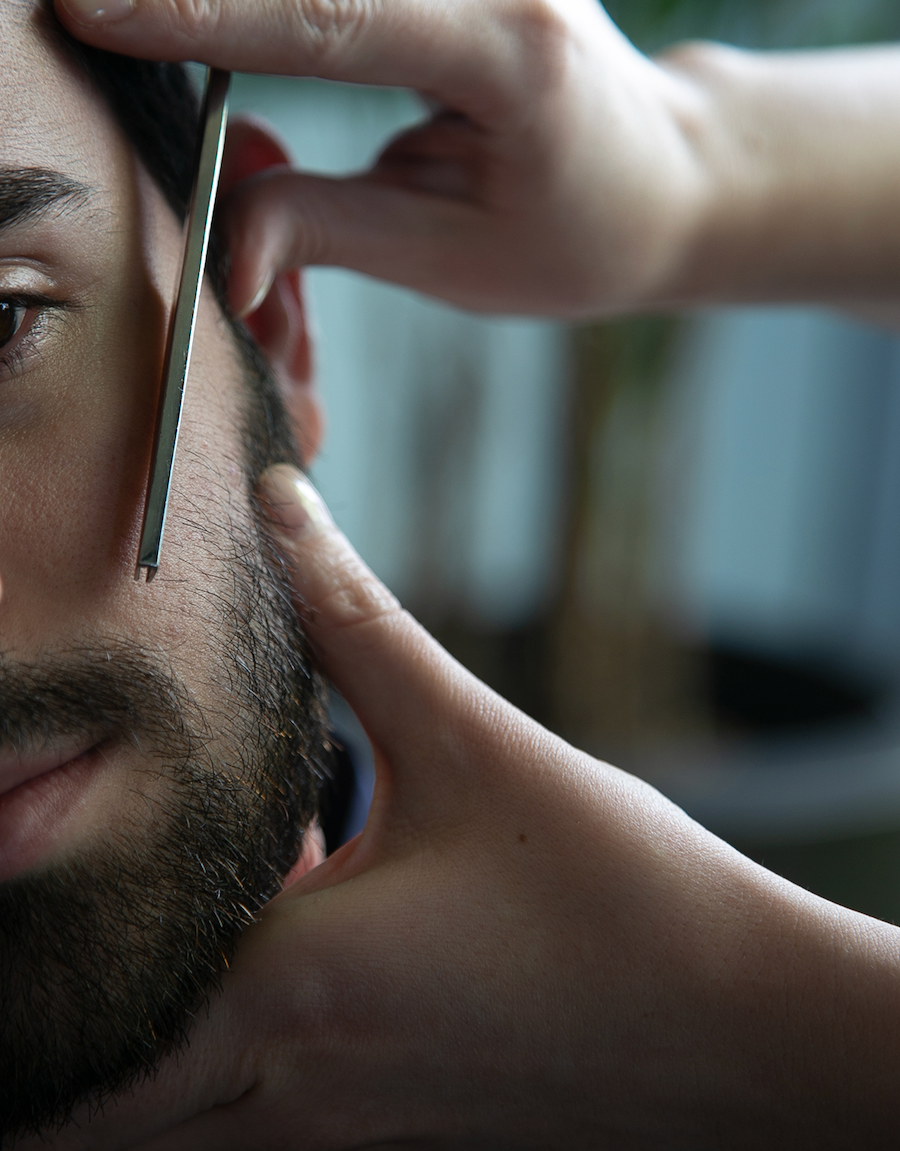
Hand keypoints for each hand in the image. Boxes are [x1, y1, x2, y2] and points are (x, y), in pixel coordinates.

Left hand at [21, 465, 899, 1149]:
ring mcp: (337, 1129)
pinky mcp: (380, 1135)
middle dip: (46, 1031)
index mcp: (298, 986)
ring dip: (121, 1041)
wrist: (741, 1025)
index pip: (84, 1024)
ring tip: (132, 923)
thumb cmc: (619, 893)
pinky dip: (203, 1050)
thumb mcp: (475, 744)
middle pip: (92, 1113)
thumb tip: (281, 512)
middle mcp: (294, 1086)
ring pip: (160, 1129)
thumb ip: (356, 624)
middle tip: (48, 908)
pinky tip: (264, 935)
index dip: (20, 971)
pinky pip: (240, 1116)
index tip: (7, 872)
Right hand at [53, 0, 706, 317]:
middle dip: (198, 0)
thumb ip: (328, 231)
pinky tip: (216, 27)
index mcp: (510, 50)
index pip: (330, 16)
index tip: (93, 13)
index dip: (202, 14)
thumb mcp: (455, 258)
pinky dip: (278, 11)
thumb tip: (218, 249)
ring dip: (235, 12)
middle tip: (90, 16)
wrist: (666, 178)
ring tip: (147, 34)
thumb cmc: (579, 232)